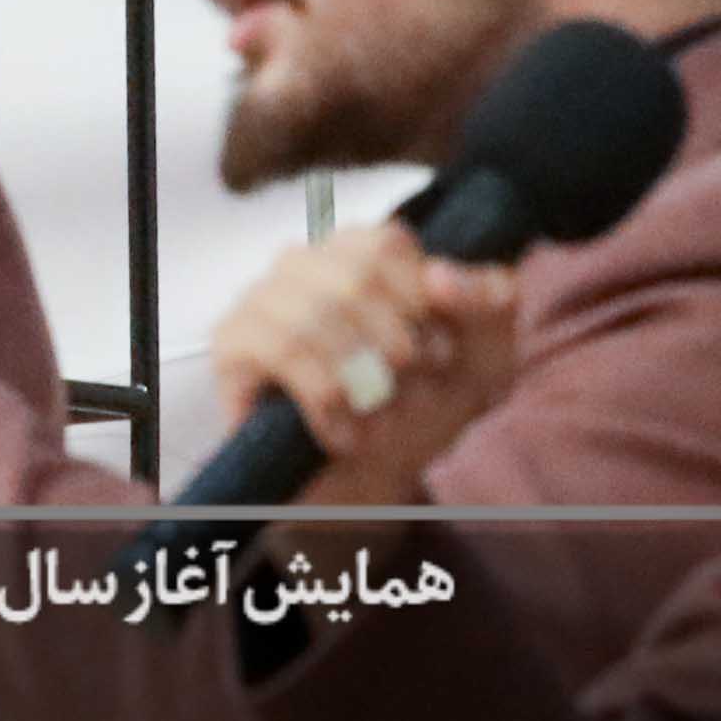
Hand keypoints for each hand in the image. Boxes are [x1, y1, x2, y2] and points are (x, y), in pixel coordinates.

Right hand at [202, 224, 522, 502]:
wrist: (372, 477)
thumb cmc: (426, 400)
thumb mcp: (483, 353)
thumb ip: (488, 303)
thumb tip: (444, 277)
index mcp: (362, 249)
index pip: (386, 244)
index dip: (420, 301)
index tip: (443, 353)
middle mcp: (305, 263)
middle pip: (352, 279)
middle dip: (396, 347)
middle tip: (415, 392)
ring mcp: (261, 301)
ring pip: (312, 318)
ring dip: (359, 379)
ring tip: (381, 418)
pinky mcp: (233, 348)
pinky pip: (277, 353)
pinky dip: (323, 401)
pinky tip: (345, 435)